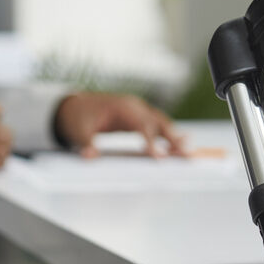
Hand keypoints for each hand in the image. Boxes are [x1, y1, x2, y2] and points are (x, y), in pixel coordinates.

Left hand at [53, 92, 187, 158]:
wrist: (74, 105)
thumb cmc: (78, 117)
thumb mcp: (78, 131)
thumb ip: (86, 143)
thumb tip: (90, 155)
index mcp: (122, 107)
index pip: (141, 125)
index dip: (151, 142)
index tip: (159, 157)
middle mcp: (134, 106)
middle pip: (158, 122)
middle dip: (173, 138)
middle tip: (187, 154)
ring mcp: (137, 110)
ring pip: (161, 122)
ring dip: (174, 136)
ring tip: (189, 152)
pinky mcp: (137, 116)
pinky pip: (156, 125)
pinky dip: (167, 135)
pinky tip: (180, 144)